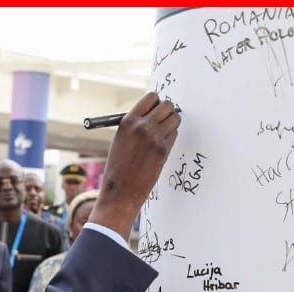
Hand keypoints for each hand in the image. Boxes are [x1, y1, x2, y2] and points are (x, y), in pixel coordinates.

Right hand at [89, 92, 180, 239]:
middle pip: (167, 105)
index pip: (151, 97)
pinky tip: (160, 148)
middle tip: (163, 122)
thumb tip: (154, 114)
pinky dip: (171, 139)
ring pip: (175, 119)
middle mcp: (142, 126)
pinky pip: (174, 135)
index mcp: (128, 121)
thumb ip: (136, 124)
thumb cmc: (119, 167)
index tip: (156, 110)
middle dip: (168, 112)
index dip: (156, 103)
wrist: (120, 191)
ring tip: (162, 136)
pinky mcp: (163, 150)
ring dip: (172, 124)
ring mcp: (154, 138)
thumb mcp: (121, 139)